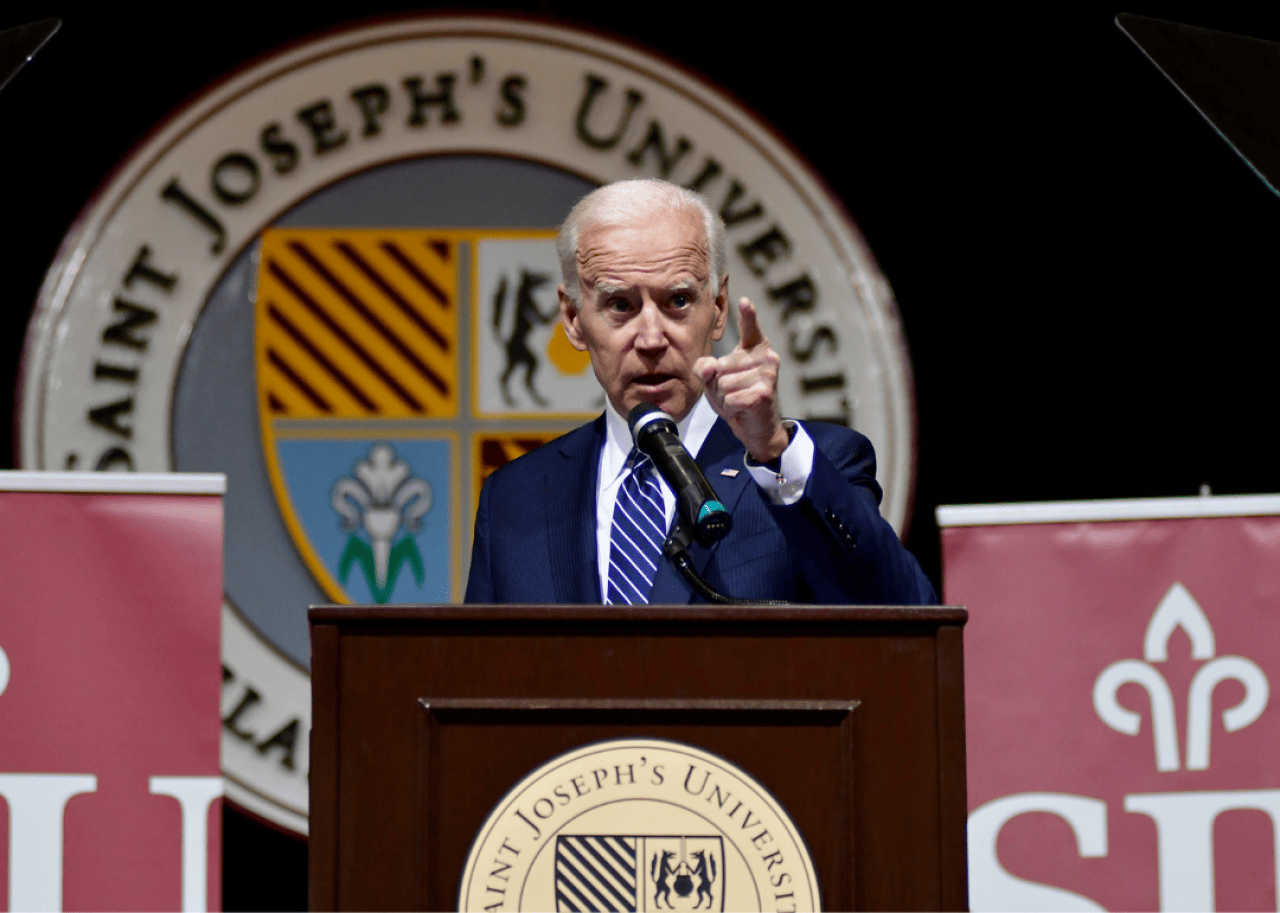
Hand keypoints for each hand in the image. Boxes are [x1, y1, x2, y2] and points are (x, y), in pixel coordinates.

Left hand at [695, 297, 790, 462]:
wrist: (756, 427)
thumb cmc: (736, 396)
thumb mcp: (714, 380)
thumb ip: (705, 368)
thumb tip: (708, 367)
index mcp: (754, 348)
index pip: (750, 328)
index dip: (748, 315)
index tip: (744, 301)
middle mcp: (765, 357)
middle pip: (720, 366)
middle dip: (718, 383)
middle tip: (733, 391)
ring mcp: (768, 374)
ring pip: (724, 383)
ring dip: (724, 397)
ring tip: (738, 399)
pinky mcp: (764, 393)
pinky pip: (731, 398)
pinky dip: (731, 407)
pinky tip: (743, 408)